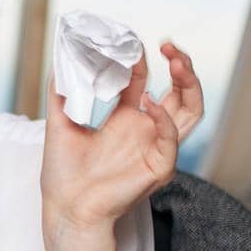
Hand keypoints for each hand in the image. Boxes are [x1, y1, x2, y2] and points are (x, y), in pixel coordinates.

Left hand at [39, 40, 203, 250]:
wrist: (65, 207)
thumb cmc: (64, 173)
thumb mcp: (59, 124)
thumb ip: (60, 94)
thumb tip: (59, 64)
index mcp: (127, 119)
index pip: (144, 82)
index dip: (141, 61)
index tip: (129, 42)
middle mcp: (146, 130)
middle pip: (181, 92)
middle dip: (182, 66)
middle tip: (169, 44)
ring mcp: (155, 148)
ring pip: (192, 111)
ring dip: (189, 83)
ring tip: (176, 60)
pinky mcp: (159, 167)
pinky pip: (172, 139)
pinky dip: (164, 118)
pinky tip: (147, 101)